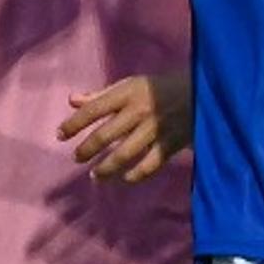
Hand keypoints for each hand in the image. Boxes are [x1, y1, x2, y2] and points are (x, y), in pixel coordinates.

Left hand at [62, 71, 192, 179]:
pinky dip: (136, 175)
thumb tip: (72, 101)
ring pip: (124, 154)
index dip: (73, 124)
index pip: (93, 110)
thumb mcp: (131, 84)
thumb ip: (102, 95)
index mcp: (127, 92)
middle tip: (76, 158)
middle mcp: (138, 110)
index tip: (60, 135)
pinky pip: (150, 164)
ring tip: (95, 175)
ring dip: (106, 167)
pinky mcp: (171, 143)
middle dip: (86, 150)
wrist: (203, 91)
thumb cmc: (161, 87)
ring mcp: (155, 128)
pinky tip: (125, 179)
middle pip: (105, 135)